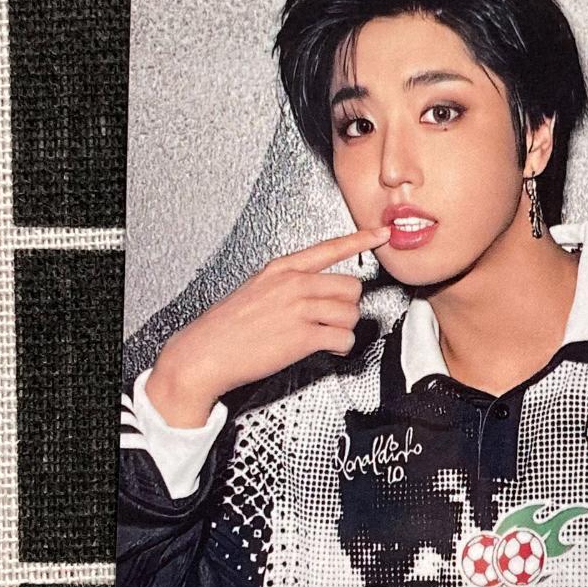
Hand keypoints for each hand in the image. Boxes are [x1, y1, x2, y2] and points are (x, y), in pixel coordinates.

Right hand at [146, 225, 391, 426]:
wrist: (206, 353)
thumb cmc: (226, 326)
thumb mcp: (256, 289)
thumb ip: (287, 284)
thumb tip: (317, 290)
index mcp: (282, 268)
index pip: (330, 248)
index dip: (361, 240)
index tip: (382, 233)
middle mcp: (293, 284)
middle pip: (350, 287)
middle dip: (346, 306)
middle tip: (330, 318)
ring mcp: (299, 309)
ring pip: (350, 314)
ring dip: (342, 328)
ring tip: (324, 335)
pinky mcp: (303, 336)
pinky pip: (343, 338)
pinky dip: (340, 347)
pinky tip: (326, 347)